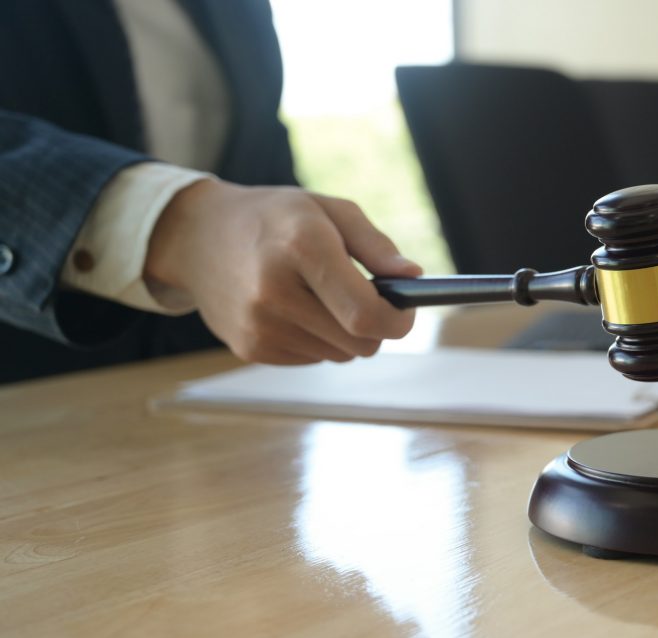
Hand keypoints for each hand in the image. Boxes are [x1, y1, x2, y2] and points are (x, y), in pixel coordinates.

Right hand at [144, 179, 421, 364]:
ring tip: (321, 295)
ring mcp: (258, 325)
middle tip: (369, 300)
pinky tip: (295, 308)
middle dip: (376, 327)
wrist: (197, 237)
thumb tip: (413, 277)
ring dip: (344, 333)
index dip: (397, 321)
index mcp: (303, 247)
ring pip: (339, 354)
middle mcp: (275, 291)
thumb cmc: (276, 218)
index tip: (405, 311)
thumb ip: (376, 246)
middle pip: (360, 343)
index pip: (366, 313)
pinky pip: (312, 358)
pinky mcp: (249, 348)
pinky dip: (317, 339)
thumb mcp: (328, 211)